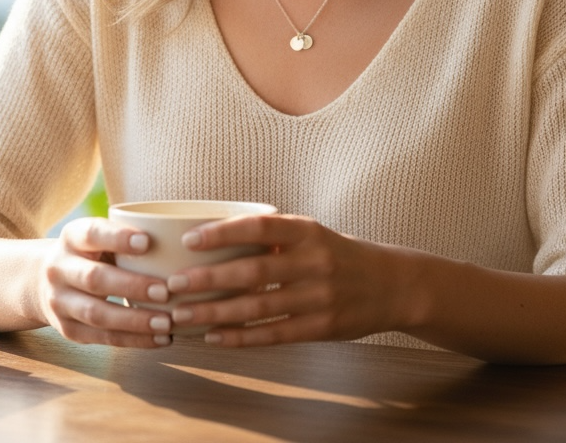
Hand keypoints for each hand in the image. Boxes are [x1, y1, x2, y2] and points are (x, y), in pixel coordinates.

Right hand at [39, 217, 176, 347]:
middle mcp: (59, 268)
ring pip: (97, 314)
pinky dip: (134, 340)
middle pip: (95, 279)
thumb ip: (128, 238)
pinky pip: (102, 338)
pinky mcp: (67, 330)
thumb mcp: (100, 238)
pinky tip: (161, 337)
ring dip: (135, 321)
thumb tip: (183, 244)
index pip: (92, 234)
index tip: (148, 241)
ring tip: (167, 322)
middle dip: (132, 286)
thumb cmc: (93, 254)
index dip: (118, 238)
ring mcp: (59, 302)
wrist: (44, 282)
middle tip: (165, 291)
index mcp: (72, 237)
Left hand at [164, 215, 415, 346]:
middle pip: (253, 272)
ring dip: (215, 313)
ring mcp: (320, 297)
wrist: (393, 285)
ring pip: (258, 307)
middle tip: (172, 285)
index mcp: (308, 231)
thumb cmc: (339, 255)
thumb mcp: (313, 235)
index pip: (260, 228)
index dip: (223, 232)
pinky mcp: (322, 327)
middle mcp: (315, 262)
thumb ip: (274, 237)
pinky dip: (240, 337)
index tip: (189, 239)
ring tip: (182, 314)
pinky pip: (273, 334)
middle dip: (208, 280)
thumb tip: (214, 235)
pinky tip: (213, 337)